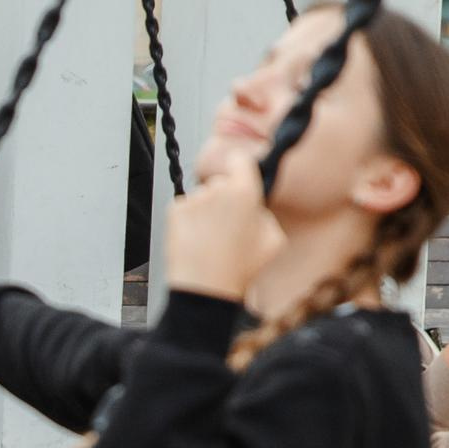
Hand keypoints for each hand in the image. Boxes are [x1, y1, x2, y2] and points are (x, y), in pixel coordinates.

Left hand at [163, 165, 283, 304]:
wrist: (205, 287)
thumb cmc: (240, 267)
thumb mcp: (274, 240)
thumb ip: (267, 214)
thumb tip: (257, 207)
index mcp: (244, 191)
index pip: (239, 160)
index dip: (239, 168)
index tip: (240, 177)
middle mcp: (216, 189)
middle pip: (220, 182)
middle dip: (223, 196)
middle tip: (228, 224)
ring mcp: (193, 199)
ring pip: (201, 196)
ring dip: (206, 210)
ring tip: (212, 238)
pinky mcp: (174, 211)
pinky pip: (184, 208)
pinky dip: (189, 220)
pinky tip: (197, 239)